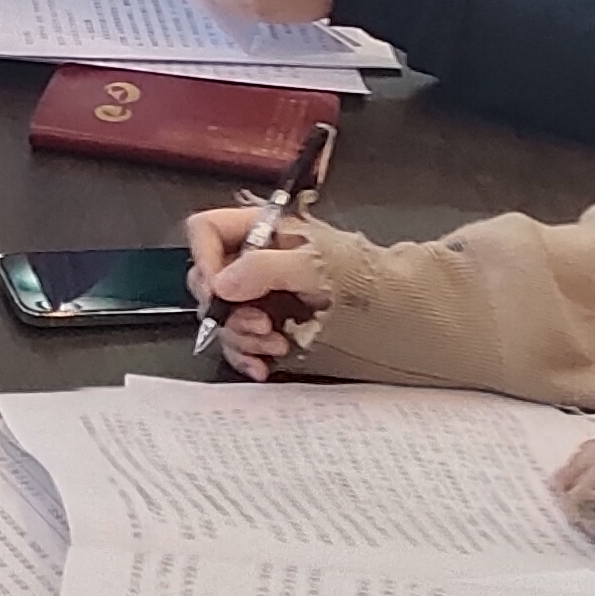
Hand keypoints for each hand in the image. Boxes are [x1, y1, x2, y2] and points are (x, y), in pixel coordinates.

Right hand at [182, 205, 362, 382]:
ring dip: (242, 337)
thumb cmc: (359, 277)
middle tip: (258, 324)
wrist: (390, 314)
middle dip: (228, 309)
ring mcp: (257, 296)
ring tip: (275, 344)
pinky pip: (237, 343)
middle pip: (209, 280)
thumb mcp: (313, 265)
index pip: (207, 231)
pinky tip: (264, 365)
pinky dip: (247, 356)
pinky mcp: (264, 326)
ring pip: (222, 317)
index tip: (218, 290)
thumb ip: (265, 268)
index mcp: (260, 231)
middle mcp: (251, 262)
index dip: (204, 258)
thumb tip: (222, 285)